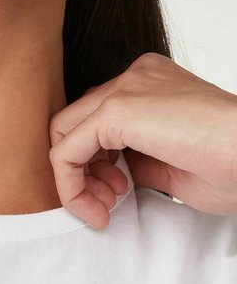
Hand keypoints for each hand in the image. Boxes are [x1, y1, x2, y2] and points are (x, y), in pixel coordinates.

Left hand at [47, 52, 236, 228]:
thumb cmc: (230, 166)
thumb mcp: (170, 160)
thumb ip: (136, 157)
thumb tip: (109, 171)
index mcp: (150, 82)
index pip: (96, 116)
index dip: (96, 161)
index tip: (117, 194)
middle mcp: (135, 76)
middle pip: (74, 121)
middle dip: (82, 170)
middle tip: (108, 203)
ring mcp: (125, 88)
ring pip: (62, 133)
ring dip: (75, 180)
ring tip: (107, 207)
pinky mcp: (117, 109)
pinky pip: (65, 150)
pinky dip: (71, 186)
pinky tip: (97, 208)